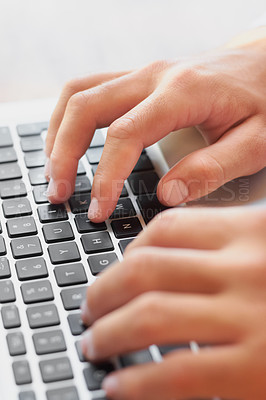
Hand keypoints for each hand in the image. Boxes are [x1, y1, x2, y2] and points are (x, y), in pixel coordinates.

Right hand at [45, 28, 265, 221]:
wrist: (263, 65)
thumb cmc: (262, 102)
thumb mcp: (255, 142)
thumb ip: (212, 169)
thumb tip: (167, 195)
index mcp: (182, 92)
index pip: (124, 135)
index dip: (105, 177)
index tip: (97, 210)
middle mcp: (153, 76)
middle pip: (85, 106)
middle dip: (63, 154)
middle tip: (59, 194)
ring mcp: (141, 74)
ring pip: (79, 93)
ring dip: (58, 133)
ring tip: (55, 172)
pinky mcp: (137, 79)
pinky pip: (89, 91)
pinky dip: (69, 119)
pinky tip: (69, 144)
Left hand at [80, 206, 265, 399]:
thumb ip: (228, 250)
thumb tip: (166, 263)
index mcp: (250, 231)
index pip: (169, 227)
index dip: (130, 249)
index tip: (117, 269)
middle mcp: (247, 267)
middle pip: (147, 269)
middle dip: (103, 292)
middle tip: (90, 308)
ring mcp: (249, 316)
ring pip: (151, 316)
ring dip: (109, 333)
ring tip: (95, 344)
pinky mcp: (255, 369)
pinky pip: (178, 372)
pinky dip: (138, 382)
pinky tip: (120, 386)